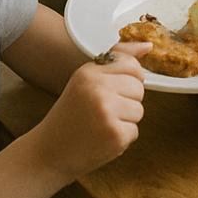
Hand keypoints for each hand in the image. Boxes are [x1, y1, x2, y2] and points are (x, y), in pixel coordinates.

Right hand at [34, 41, 149, 181]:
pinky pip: (134, 131)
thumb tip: (148, 45)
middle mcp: (98, 88)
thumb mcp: (85, 81)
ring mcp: (107, 112)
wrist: (49, 153)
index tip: (113, 90)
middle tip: (103, 111)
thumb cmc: (69, 116)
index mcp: (89, 72)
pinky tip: (102, 138)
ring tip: (101, 125)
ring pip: (139, 110)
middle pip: (139, 88)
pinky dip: (121, 138)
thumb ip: (115, 61)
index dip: (128, 79)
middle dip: (127, 101)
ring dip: (125, 120)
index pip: (131, 65)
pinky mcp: (115, 135)